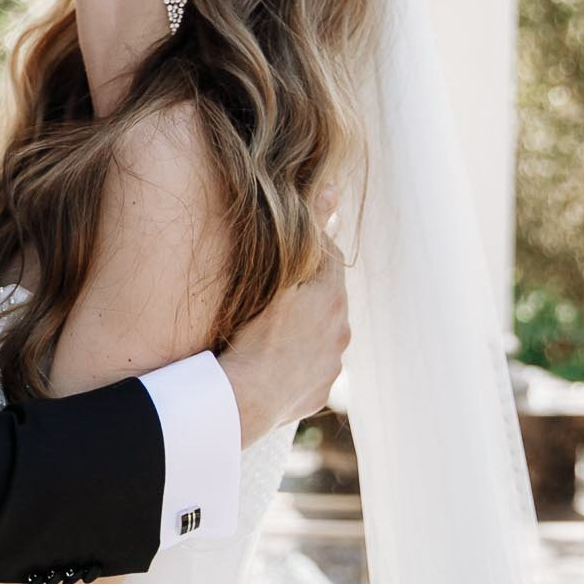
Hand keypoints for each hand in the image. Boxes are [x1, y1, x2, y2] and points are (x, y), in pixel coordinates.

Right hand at [215, 186, 348, 440]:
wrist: (242, 395)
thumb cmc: (251, 329)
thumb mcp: (277, 272)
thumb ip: (307, 229)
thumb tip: (334, 188)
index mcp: (332, 297)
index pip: (327, 257)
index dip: (306, 249)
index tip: (286, 248)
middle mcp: (341, 331)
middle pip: (325, 298)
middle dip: (305, 292)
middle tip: (272, 292)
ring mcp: (332, 366)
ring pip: (319, 336)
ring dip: (302, 329)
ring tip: (268, 331)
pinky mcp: (319, 393)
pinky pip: (310, 370)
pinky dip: (295, 362)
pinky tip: (270, 362)